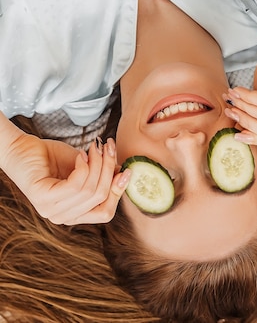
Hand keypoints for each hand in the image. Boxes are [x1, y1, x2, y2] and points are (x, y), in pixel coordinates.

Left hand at [0, 123, 130, 224]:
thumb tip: (124, 175)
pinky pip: (76, 185)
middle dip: (108, 170)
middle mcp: (62, 218)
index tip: (127, 171)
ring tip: (94, 147)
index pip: (105, 213)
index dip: (118, 193)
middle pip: (100, 198)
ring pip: (90, 190)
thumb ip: (102, 175)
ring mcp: (51, 211)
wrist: (22, 148)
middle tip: (108, 148)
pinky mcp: (43, 199)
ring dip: (97, 164)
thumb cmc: (52, 158)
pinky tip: (80, 155)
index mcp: (73, 215)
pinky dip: (83, 167)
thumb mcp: (85, 167)